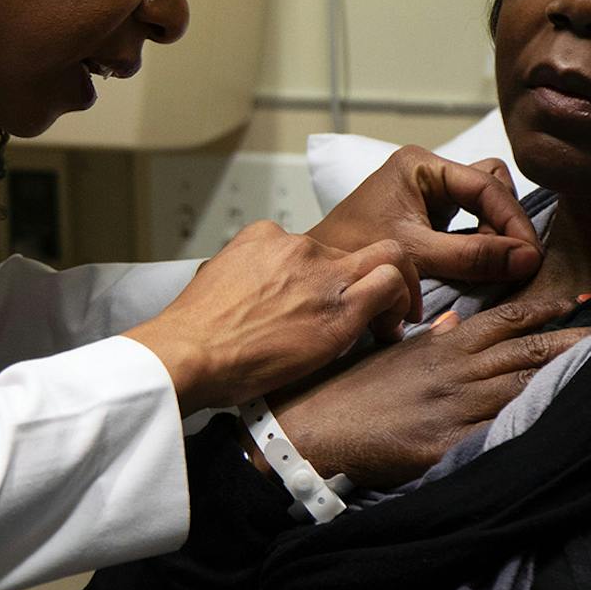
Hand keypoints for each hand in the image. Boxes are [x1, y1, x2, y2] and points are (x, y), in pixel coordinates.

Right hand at [125, 222, 416, 415]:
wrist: (190, 352)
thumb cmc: (194, 332)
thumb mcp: (215, 282)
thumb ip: (243, 278)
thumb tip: (248, 293)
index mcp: (265, 237)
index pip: (315, 248)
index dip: (327, 276)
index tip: (326, 301)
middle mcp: (298, 246)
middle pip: (354, 250)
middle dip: (367, 279)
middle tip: (373, 311)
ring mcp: (323, 273)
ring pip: (389, 255)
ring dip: (396, 286)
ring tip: (389, 321)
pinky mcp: (342, 307)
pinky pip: (390, 284)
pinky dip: (400, 303)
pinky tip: (388, 329)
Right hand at [268, 295, 590, 488]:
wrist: (311, 426)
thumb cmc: (350, 389)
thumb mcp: (392, 355)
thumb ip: (428, 342)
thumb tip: (453, 328)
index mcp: (443, 345)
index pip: (506, 317)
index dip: (548, 308)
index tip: (584, 301)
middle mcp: (455, 371)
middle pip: (529, 351)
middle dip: (576, 341)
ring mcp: (453, 408)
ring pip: (524, 389)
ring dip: (568, 381)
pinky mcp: (444, 446)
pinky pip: (499, 437)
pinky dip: (533, 430)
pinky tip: (564, 429)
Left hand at [309, 148, 540, 323]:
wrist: (318, 277)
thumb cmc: (354, 254)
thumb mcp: (418, 254)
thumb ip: (473, 256)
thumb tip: (528, 259)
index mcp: (420, 165)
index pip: (485, 184)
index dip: (512, 220)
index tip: (531, 256)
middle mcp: (427, 172)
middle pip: (491, 186)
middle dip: (504, 223)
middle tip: (513, 261)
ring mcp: (428, 193)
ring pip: (484, 204)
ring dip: (495, 235)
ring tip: (496, 267)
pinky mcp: (429, 217)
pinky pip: (470, 223)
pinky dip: (480, 244)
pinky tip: (482, 267)